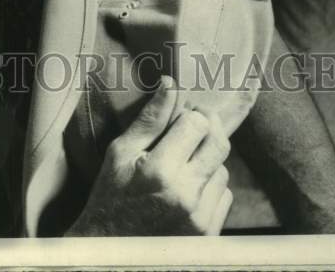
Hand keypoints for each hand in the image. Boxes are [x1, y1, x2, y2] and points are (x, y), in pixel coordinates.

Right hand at [66, 76, 232, 235]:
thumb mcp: (120, 152)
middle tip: (193, 126)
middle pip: (219, 143)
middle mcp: (186, 195)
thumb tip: (170, 84)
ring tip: (184, 164)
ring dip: (208, 160)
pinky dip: (211, 187)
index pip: (197, 123)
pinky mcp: (208, 235)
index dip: (190, 113)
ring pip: (223, 170)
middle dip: (208, 128)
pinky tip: (188, 189)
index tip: (181, 115)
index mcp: (161, 170)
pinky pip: (224, 196)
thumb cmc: (110, 196)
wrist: (110, 251)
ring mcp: (200, 218)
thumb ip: (149, 119)